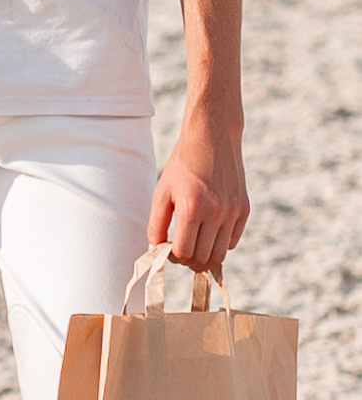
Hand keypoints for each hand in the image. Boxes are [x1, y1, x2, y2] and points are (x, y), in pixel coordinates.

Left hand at [149, 118, 247, 273]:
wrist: (212, 139)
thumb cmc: (182, 165)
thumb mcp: (162, 191)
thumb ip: (156, 223)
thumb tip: (155, 249)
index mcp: (192, 207)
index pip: (183, 252)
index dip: (171, 257)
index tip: (165, 250)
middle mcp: (216, 212)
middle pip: (203, 258)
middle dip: (187, 260)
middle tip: (177, 251)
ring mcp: (233, 212)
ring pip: (220, 254)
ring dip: (204, 256)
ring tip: (191, 245)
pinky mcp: (244, 210)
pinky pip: (232, 241)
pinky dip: (218, 244)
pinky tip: (206, 233)